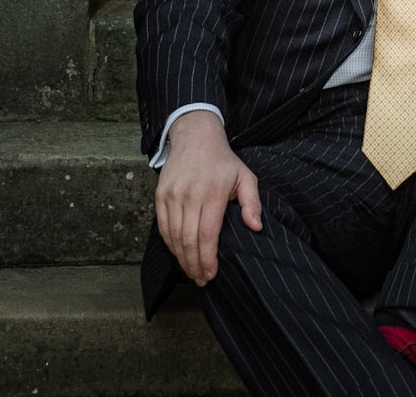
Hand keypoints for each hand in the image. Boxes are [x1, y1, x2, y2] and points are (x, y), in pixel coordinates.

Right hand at [155, 109, 260, 285]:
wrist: (196, 136)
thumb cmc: (223, 161)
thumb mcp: (245, 176)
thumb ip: (252, 202)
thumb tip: (256, 227)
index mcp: (212, 192)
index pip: (207, 234)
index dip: (208, 258)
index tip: (211, 274)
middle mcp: (190, 194)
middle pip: (188, 240)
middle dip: (194, 265)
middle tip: (201, 280)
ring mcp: (172, 195)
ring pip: (174, 236)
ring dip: (181, 259)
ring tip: (191, 272)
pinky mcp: (160, 195)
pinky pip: (163, 227)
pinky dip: (170, 244)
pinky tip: (179, 254)